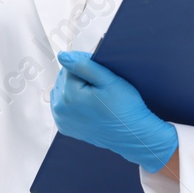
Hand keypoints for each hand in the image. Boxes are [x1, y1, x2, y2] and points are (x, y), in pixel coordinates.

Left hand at [51, 51, 177, 174]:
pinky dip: (74, 102)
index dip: (87, 66)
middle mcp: (60, 109)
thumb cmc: (125, 110)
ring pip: (63, 91)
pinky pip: (64, 106)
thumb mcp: (109, 81)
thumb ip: (84, 65)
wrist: (133, 136)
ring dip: (75, 89)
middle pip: (64, 79)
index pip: (70, 66)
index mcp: (68, 95)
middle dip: (80, 78)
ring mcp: (62, 120)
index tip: (102, 74)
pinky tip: (89, 105)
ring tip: (96, 96)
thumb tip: (64, 56)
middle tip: (101, 87)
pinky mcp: (66, 127)